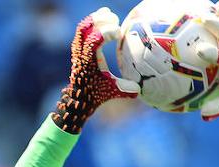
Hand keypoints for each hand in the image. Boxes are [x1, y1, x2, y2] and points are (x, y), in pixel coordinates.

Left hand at [51, 7, 139, 132]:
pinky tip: (107, 20)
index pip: (95, 39)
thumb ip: (125, 90)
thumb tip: (139, 90)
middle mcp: (82, 52)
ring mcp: (79, 48)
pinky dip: (94, 22)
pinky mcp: (80, 47)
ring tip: (112, 18)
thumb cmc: (96, 93)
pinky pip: (84, 29)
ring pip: (84, 26)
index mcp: (89, 61)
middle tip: (115, 21)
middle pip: (86, 28)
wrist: (79, 96)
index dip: (108, 32)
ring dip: (97, 19)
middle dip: (101, 20)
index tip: (119, 34)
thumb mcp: (111, 91)